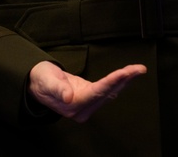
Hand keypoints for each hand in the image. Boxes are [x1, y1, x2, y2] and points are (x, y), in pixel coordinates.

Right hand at [28, 60, 146, 122]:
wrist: (38, 83)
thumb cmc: (41, 80)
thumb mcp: (46, 81)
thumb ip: (57, 89)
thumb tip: (68, 97)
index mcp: (73, 105)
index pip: (97, 92)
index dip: (112, 82)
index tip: (125, 72)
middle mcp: (83, 108)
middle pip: (107, 92)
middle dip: (125, 80)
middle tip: (140, 69)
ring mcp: (88, 104)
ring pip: (110, 91)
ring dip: (126, 80)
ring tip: (139, 69)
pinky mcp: (90, 97)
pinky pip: (108, 89)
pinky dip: (120, 81)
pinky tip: (130, 75)